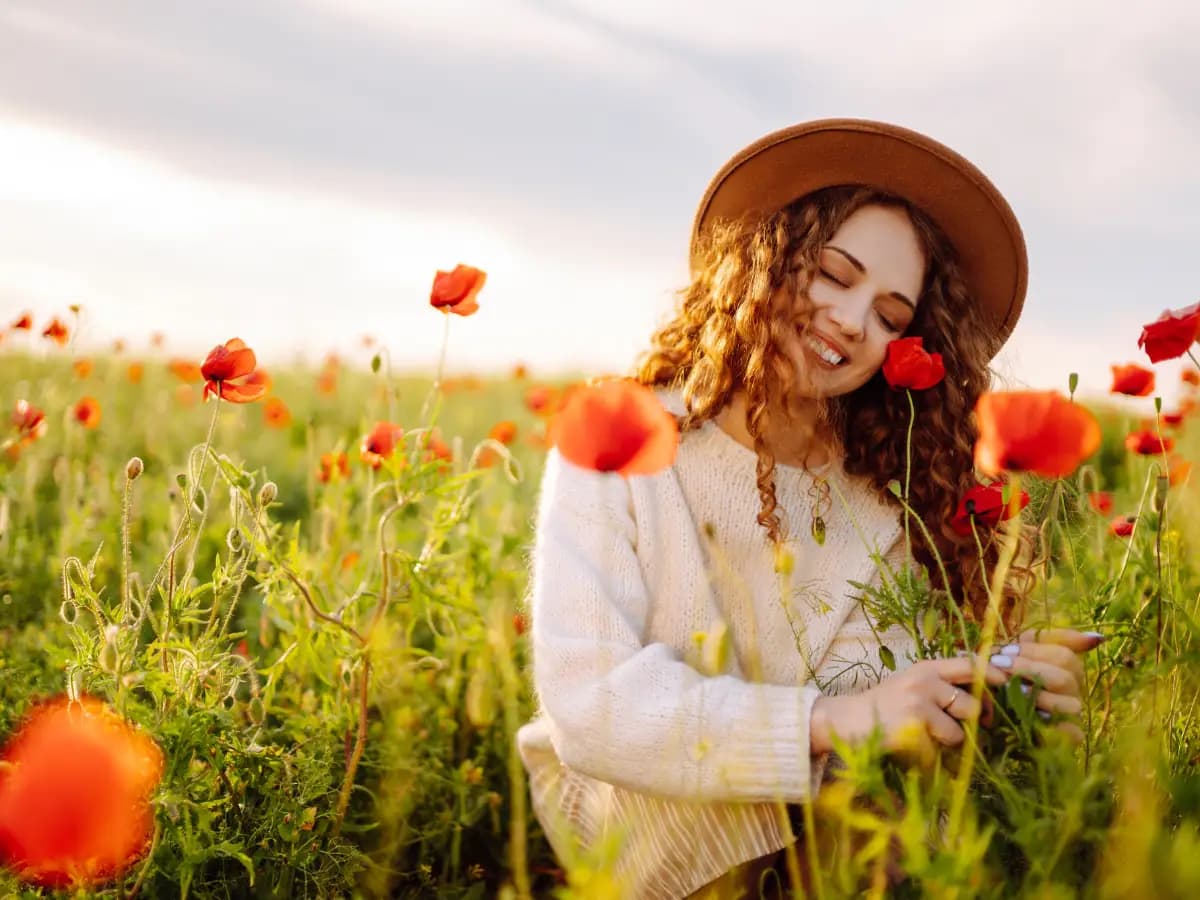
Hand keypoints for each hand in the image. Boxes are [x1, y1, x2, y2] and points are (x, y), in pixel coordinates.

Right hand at [810, 657, 1011, 756]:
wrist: (844, 720)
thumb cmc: (881, 706)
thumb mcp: (910, 686)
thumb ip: (939, 688)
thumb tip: (980, 702)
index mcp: (925, 668)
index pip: (968, 664)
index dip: (992, 672)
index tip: (1007, 681)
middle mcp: (924, 681)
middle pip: (973, 704)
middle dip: (975, 722)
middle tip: (972, 729)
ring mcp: (919, 704)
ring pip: (958, 733)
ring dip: (949, 743)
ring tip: (927, 739)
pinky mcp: (913, 728)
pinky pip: (939, 751)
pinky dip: (931, 758)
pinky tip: (912, 750)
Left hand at [985, 627, 1104, 744]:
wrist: (982, 705)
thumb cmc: (1001, 671)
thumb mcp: (1017, 647)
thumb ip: (1044, 637)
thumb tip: (1099, 638)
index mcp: (1065, 665)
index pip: (1065, 654)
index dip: (1034, 652)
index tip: (1006, 651)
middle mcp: (1073, 688)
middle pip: (1066, 677)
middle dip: (1030, 669)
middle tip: (1000, 666)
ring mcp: (1072, 712)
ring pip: (1071, 704)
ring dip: (1040, 696)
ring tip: (1014, 691)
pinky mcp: (1068, 735)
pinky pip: (1072, 732)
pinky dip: (1051, 724)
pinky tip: (1029, 715)